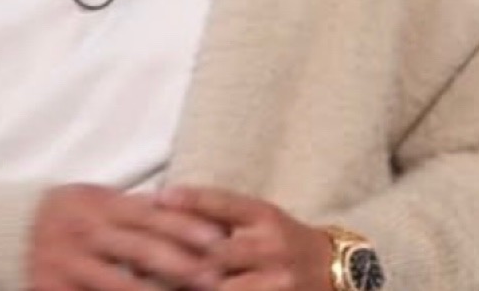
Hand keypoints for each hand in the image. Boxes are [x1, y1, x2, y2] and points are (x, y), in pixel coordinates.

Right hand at [28, 183, 226, 290]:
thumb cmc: (65, 214)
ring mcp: (66, 264)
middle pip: (139, 250)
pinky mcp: (51, 290)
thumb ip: (135, 207)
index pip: (149, 214)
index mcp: (98, 204)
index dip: (184, 227)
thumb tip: (188, 208)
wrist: (3, 229)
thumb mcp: (95, 199)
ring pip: (117, 285)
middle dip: (180, 266)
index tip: (217, 239)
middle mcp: (83, 232)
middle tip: (213, 278)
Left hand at [155, 186, 333, 290]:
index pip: (225, 203)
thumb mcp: (261, 219)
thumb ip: (221, 215)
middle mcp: (272, 248)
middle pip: (219, 251)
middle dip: (182, 256)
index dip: (192, 200)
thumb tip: (163, 204)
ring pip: (223, 287)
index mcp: (265, 217)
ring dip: (190, 285)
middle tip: (141, 255)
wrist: (337, 272)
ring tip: (153, 284)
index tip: (160, 197)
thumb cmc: (284, 241)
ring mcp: (278, 282)